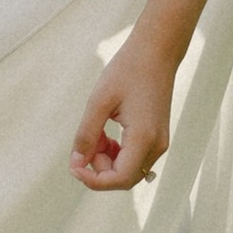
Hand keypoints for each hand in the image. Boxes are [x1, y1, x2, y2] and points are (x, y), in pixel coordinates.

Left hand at [70, 32, 173, 189]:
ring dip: (106, 160)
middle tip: (86, 142)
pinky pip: (134, 159)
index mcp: (144, 138)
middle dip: (99, 168)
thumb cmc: (128, 70)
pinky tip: (106, 135)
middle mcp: (156, 146)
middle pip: (124, 179)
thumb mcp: (99, 101)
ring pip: (128, 170)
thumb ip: (86, 135)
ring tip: (96, 134)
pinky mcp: (157, 137)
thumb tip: (76, 163)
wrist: (156, 52)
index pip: (119, 179)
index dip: (93, 180)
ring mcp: (159, 143)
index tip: (73, 166)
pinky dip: (116, 153)